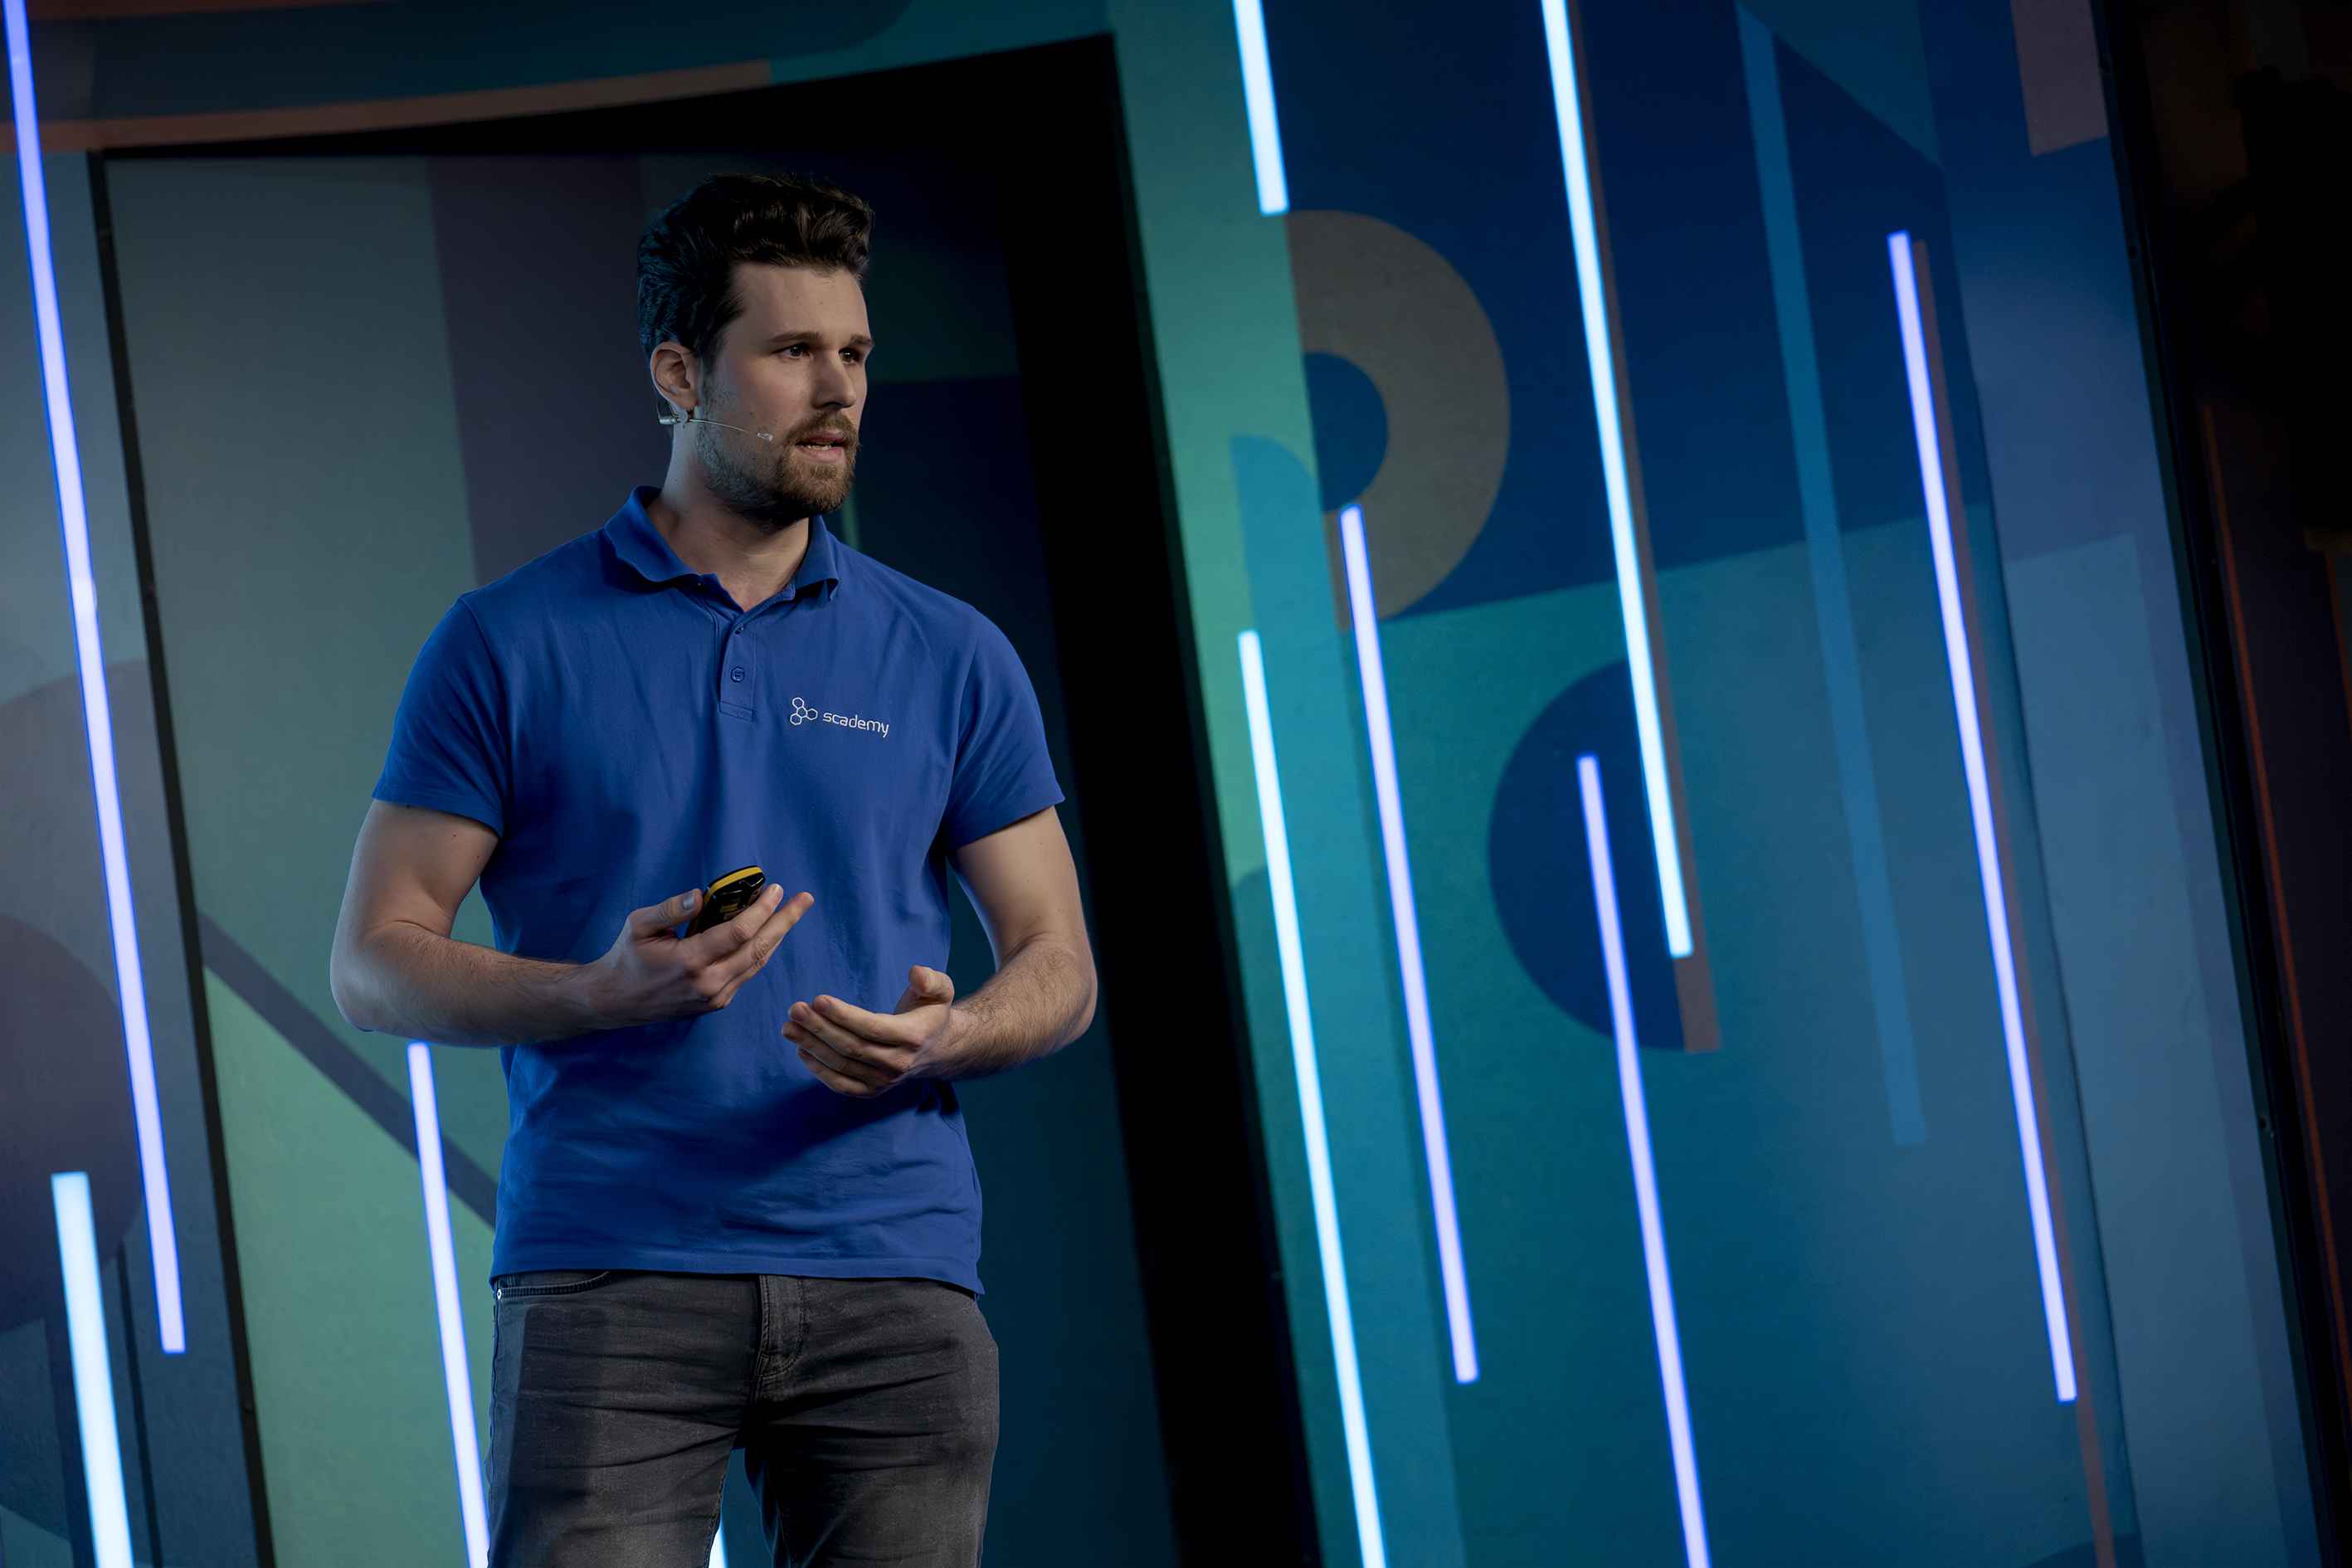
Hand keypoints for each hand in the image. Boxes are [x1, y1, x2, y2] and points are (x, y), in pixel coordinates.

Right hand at [582, 883, 812, 1028]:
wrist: (614, 1001)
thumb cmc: (626, 957)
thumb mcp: (639, 925)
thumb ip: (671, 909)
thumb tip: (701, 895)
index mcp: (690, 962)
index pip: (739, 933)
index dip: (762, 910)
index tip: (777, 889)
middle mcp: (709, 983)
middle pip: (759, 949)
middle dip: (785, 922)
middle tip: (805, 900)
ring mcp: (715, 997)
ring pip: (757, 964)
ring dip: (777, 936)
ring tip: (792, 913)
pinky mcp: (716, 1004)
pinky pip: (746, 974)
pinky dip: (760, 952)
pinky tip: (768, 934)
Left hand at [785, 964, 961, 1097]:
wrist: (937, 1049)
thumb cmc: (930, 1012)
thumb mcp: (941, 990)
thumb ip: (931, 978)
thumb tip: (916, 973)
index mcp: (913, 1036)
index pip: (872, 1028)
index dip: (844, 1015)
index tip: (818, 999)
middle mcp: (898, 1063)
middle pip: (851, 1047)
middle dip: (819, 1028)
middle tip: (795, 1010)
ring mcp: (884, 1081)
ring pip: (842, 1065)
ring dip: (812, 1046)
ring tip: (788, 1027)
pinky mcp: (872, 1091)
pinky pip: (841, 1085)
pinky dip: (819, 1070)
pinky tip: (801, 1050)